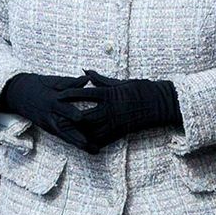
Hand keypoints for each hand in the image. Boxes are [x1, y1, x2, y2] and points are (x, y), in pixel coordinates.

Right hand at [0, 73, 92, 150]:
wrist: (18, 95)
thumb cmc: (38, 85)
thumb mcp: (52, 81)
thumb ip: (70, 83)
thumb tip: (87, 79)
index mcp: (51, 100)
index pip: (61, 108)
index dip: (70, 113)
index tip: (80, 118)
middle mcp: (49, 114)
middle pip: (63, 127)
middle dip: (75, 136)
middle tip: (88, 144)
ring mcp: (48, 123)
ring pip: (63, 135)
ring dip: (77, 143)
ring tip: (92, 150)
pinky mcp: (48, 128)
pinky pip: (62, 136)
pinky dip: (73, 141)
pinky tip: (85, 148)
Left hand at [60, 70, 181, 151]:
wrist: (161, 103)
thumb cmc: (141, 89)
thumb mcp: (119, 82)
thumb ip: (100, 79)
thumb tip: (85, 71)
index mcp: (109, 94)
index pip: (84, 94)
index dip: (69, 94)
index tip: (57, 94)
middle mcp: (110, 109)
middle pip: (85, 115)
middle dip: (69, 117)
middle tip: (54, 117)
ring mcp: (116, 122)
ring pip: (93, 130)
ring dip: (79, 132)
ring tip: (65, 133)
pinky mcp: (121, 131)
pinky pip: (105, 139)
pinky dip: (93, 141)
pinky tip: (84, 143)